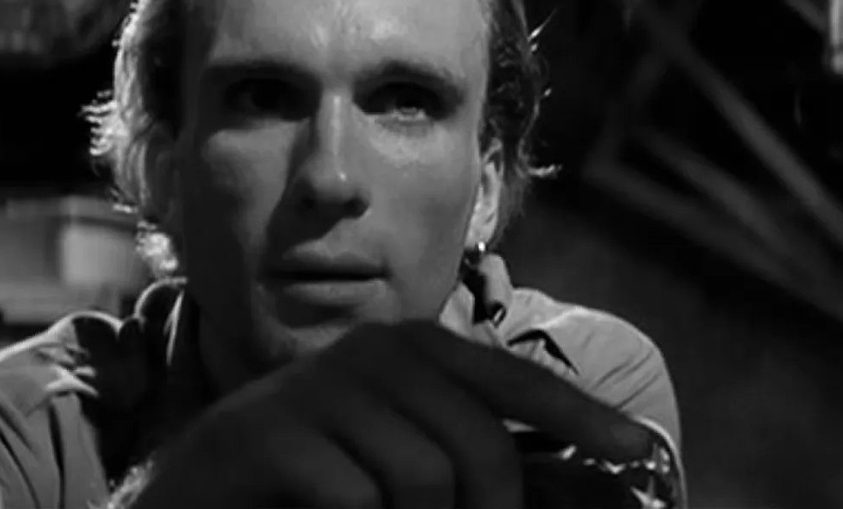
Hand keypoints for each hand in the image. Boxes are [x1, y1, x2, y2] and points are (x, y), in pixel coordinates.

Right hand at [130, 321, 652, 508]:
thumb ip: (461, 450)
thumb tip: (540, 483)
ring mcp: (320, 387)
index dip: (579, 415)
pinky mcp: (271, 432)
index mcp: (413, 349)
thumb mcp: (398, 452)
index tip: (641, 451)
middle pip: (480, 446)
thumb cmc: (314, 473)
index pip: (513, 379)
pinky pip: (359, 499)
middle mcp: (373, 352)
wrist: (201, 485)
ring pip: (425, 478)